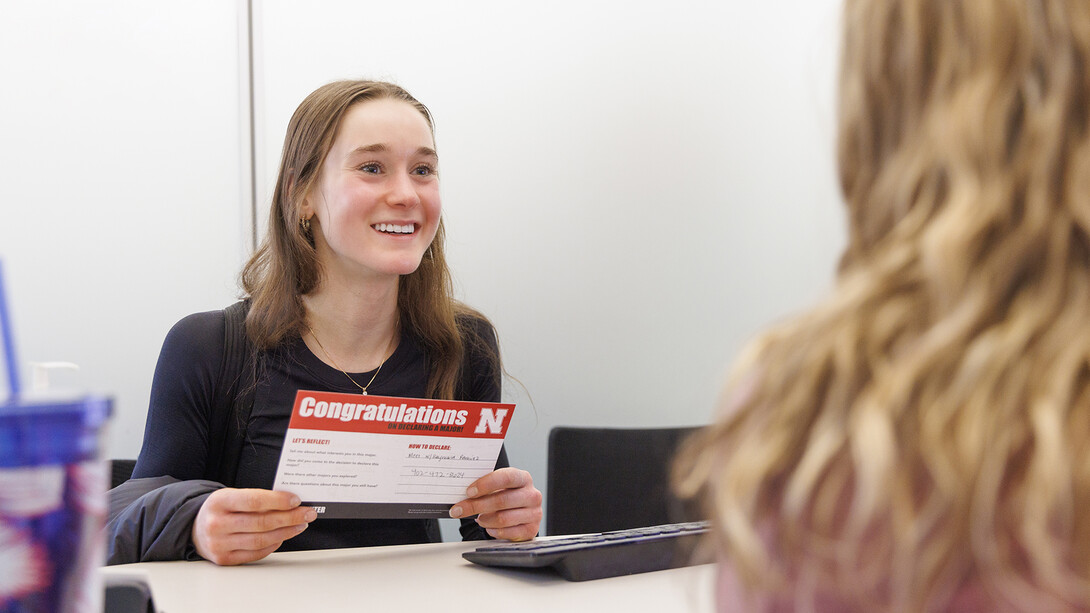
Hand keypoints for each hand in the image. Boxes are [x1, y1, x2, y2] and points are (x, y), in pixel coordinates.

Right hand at [191, 488, 316, 564]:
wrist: (195, 529)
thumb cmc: (221, 509)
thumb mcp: (232, 496)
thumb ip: (256, 498)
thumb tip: (290, 502)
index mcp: (219, 502)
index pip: (253, 501)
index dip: (278, 501)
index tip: (296, 500)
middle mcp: (217, 524)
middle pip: (261, 522)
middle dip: (290, 517)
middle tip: (307, 513)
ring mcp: (219, 544)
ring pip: (261, 539)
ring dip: (286, 532)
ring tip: (300, 524)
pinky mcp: (224, 559)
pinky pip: (256, 553)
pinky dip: (273, 544)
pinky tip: (283, 535)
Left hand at [449, 467, 540, 540]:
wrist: (522, 511)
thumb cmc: (506, 495)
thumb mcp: (499, 486)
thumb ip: (485, 486)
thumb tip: (461, 492)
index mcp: (523, 478)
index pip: (506, 478)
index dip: (486, 484)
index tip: (469, 492)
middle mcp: (532, 495)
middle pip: (502, 500)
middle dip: (476, 506)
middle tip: (459, 509)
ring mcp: (534, 513)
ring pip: (503, 519)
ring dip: (485, 520)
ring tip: (478, 519)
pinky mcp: (531, 529)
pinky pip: (507, 533)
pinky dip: (493, 531)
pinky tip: (489, 527)